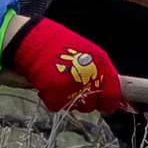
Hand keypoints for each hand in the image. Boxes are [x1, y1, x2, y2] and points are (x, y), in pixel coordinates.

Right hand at [4, 16, 123, 113]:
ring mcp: (72, 86)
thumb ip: (99, 71)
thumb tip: (105, 91)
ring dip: (69, 100)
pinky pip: (58, 106)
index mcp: (101, 63)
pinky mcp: (55, 93)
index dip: (108, 102)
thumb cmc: (60, 45)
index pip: (113, 94)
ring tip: (60, 85)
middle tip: (75, 91)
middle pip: (93, 104)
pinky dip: (52, 99)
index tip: (103, 104)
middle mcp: (89, 76)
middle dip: (85, 102)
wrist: (34, 39)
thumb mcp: (88, 52)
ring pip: (76, 107)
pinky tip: (49, 86)